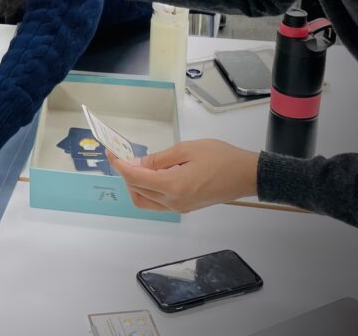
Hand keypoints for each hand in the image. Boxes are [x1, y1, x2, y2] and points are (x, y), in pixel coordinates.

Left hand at [108, 140, 259, 212]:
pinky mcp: (185, 208)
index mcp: (173, 186)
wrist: (246, 175)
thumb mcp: (187, 150)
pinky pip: (157, 203)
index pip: (136, 178)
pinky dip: (147, 190)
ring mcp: (179, 207)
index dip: (120, 166)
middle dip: (125, 174)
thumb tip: (137, 163)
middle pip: (137, 191)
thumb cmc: (220, 157)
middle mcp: (173, 201)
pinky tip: (150, 174)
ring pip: (144, 201)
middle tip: (122, 157)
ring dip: (134, 185)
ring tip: (135, 166)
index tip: (111, 154)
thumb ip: (160, 158)